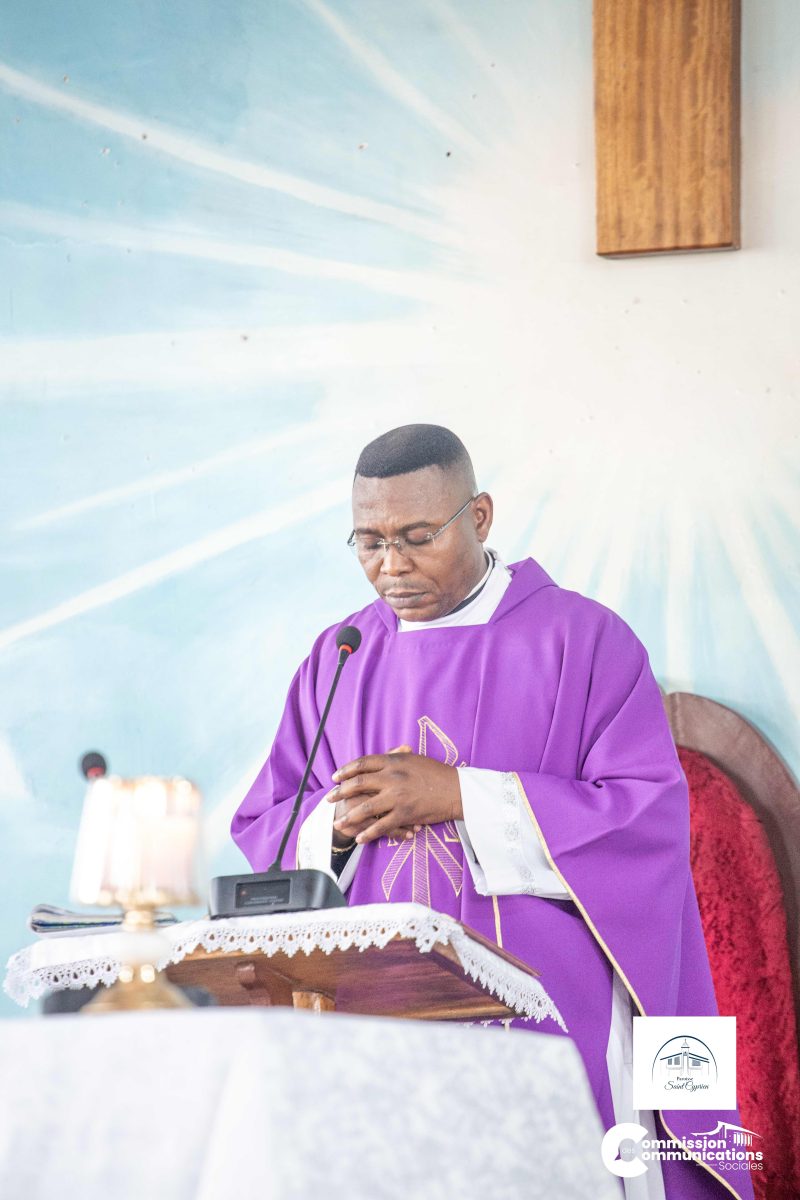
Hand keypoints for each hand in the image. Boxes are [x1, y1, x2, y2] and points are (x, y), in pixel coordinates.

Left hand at [329, 748, 462, 845]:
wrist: (457, 790)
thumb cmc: (437, 773)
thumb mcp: (414, 759)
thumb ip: (396, 758)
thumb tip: (382, 756)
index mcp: (394, 762)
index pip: (363, 764)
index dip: (346, 770)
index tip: (336, 777)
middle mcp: (392, 777)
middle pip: (358, 784)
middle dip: (341, 792)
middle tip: (330, 798)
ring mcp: (397, 797)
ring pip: (365, 808)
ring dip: (349, 816)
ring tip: (338, 823)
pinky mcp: (405, 814)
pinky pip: (382, 826)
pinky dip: (368, 833)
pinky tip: (359, 838)